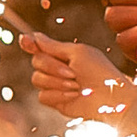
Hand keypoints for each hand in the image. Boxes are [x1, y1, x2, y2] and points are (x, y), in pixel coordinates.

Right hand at [16, 31, 136, 127]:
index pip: (39, 46)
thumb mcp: (77, 53)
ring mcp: (55, 85)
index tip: (26, 41)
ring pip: (37, 80)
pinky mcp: (55, 101)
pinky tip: (73, 96)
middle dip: (52, 67)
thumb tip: (34, 35)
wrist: (110, 99)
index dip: (30, 43)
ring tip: (76, 86)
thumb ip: (53, 46)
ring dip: (57, 82)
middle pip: (36, 62)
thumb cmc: (100, 73)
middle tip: (73, 73)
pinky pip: (42, 96)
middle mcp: (57, 68)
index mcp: (63, 54)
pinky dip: (57, 95)